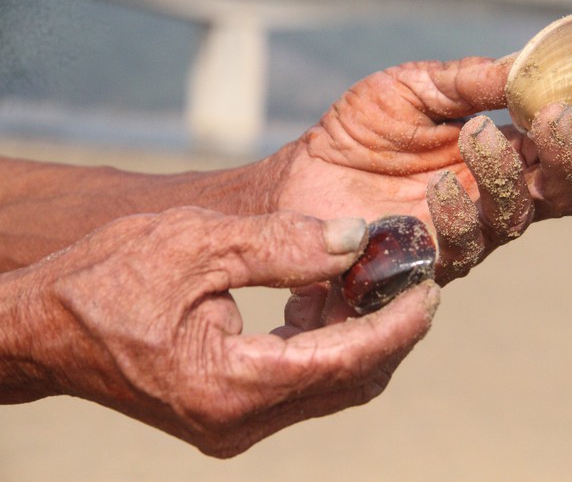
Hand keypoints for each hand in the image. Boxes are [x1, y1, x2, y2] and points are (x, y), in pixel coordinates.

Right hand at [4, 208, 438, 456]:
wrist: (44, 327)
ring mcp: (232, 428)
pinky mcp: (229, 416)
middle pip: (347, 385)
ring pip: (330, 392)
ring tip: (390, 294)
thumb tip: (356, 241)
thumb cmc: (104, 278)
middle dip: (391, 337)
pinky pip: (302, 389)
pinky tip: (344, 311)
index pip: (341, 361)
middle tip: (420, 287)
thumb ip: (280, 244)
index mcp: (226, 386)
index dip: (394, 326)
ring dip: (367, 345)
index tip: (430, 290)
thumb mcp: (193, 243)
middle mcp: (236, 423)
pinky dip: (333, 353)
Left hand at [275, 55, 571, 282]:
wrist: (306, 173)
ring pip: (516, 217)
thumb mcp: (415, 88)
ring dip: (507, 176)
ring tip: (478, 136)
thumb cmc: (363, 129)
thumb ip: (470, 82)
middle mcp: (493, 195)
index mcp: (500, 150)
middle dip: (568, 156)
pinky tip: (439, 187)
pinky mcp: (429, 261)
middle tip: (557, 120)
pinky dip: (459, 216)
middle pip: (558, 190)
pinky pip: (462, 247)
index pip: (560, 145)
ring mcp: (465, 232)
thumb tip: (532, 64)